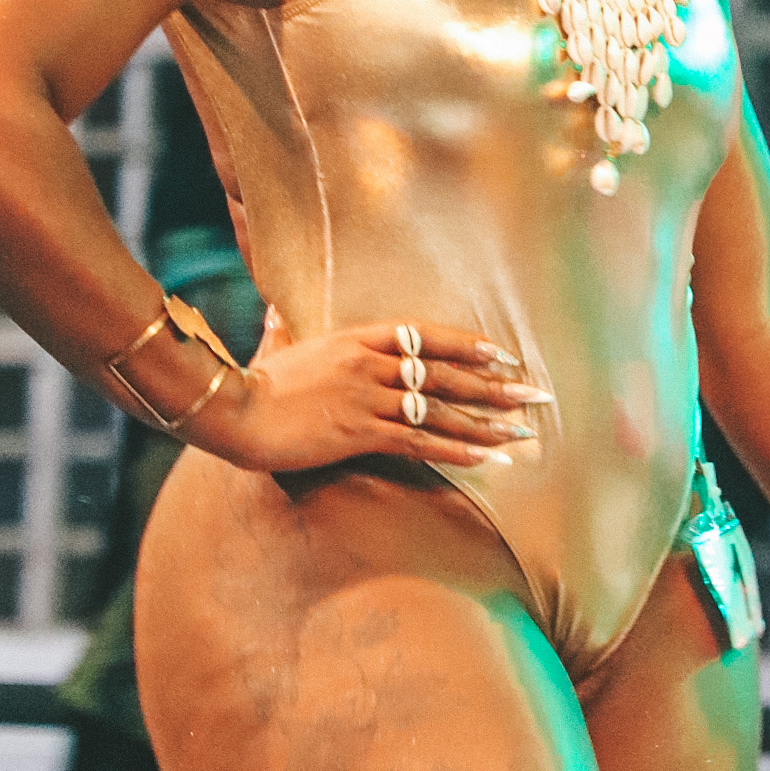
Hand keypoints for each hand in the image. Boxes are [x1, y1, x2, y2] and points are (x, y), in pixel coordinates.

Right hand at [199, 316, 551, 473]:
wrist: (234, 410)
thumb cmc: (253, 383)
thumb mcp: (275, 348)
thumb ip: (283, 330)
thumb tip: (275, 313)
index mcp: (356, 339)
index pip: (426, 336)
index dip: (467, 346)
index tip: (501, 355)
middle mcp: (371, 364)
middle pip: (445, 372)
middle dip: (495, 386)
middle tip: (534, 394)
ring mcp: (368, 398)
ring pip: (439, 409)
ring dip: (485, 422)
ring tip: (522, 431)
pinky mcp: (360, 432)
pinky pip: (418, 441)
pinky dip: (454, 450)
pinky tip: (485, 457)